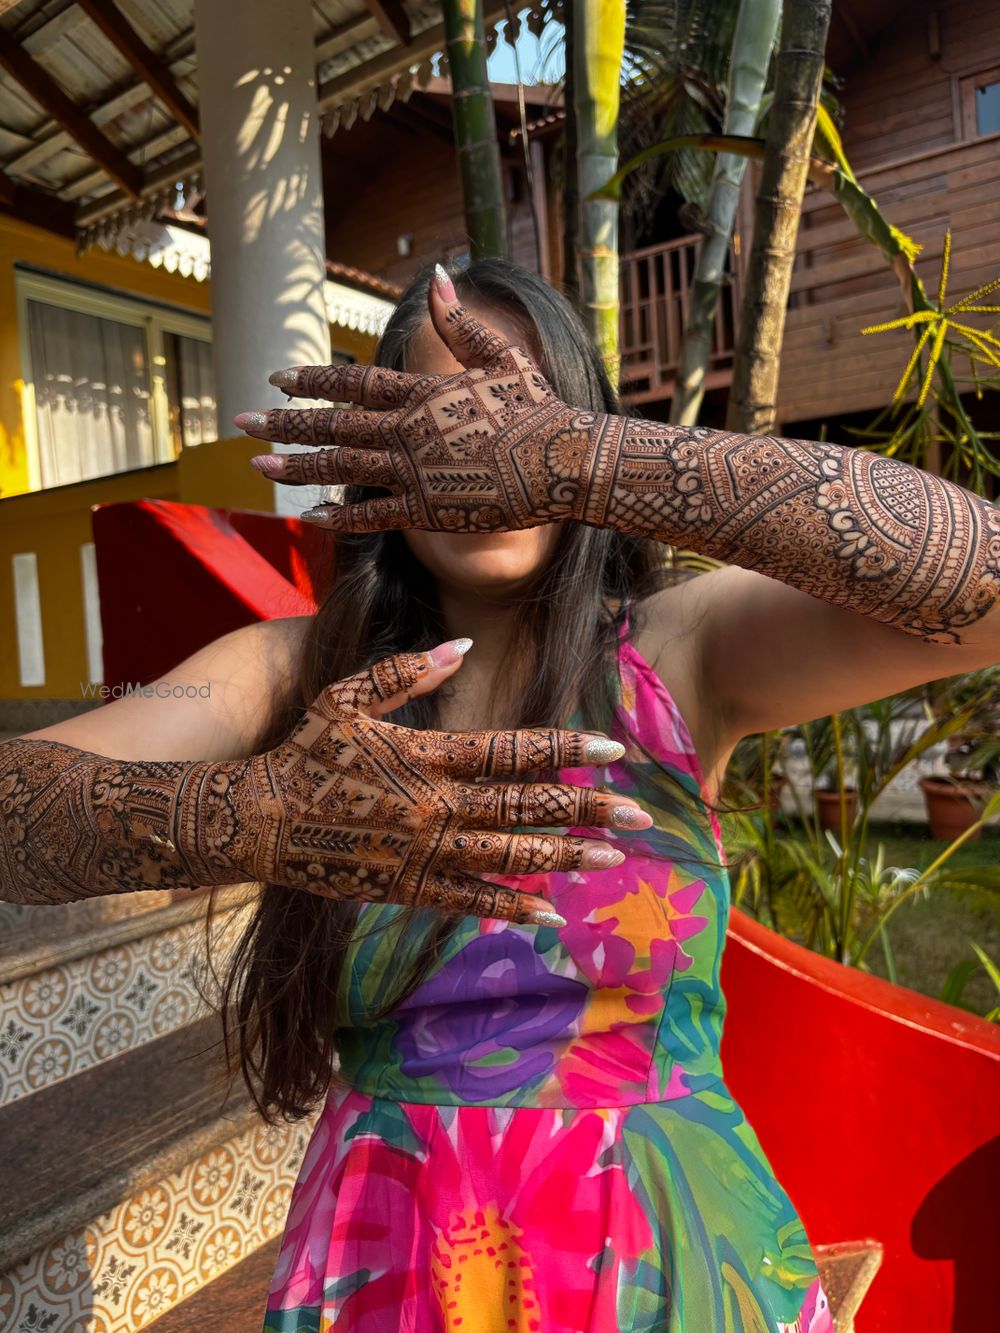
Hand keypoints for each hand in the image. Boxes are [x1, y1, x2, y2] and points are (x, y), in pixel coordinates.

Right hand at [192, 640, 649, 924]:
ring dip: (565, 856)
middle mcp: (434, 806)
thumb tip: (465, 650)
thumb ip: (407, 672)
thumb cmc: (304, 752)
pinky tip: (550, 914)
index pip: (512, 750)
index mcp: (426, 756)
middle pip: (526, 805)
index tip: (614, 750)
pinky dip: (511, 908)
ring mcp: (424, 852)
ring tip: (613, 859)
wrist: (257, 821)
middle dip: (587, 809)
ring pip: (509, 856)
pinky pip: (468, 902)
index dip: (566, 749)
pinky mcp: (407, 888)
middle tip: (639, 815)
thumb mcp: (348, 697)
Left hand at [234, 270, 615, 534]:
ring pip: (343, 469)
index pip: (354, 384)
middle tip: (241, 420)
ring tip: (258, 465)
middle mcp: (409, 432)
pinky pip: (374, 517)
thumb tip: (438, 273)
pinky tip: (309, 517)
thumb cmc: (540, 409)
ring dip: (297, 467)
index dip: (312, 380)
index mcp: (423, 393)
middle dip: (285, 422)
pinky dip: (340, 518)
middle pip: (334, 425)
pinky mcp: (429, 511)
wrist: (566, 462)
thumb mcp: (502, 356)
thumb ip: (461, 322)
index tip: (277, 377)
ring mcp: (416, 474)